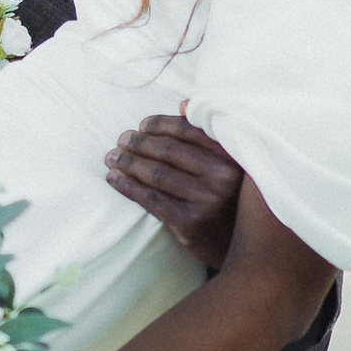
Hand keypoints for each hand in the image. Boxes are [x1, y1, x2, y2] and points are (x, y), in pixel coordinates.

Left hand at [103, 113, 245, 269]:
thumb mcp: (227, 165)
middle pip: (169, 151)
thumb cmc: (227, 198)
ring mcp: (207, 201)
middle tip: (121, 140)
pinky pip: (151, 199)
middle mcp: (223, 177)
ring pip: (157, 174)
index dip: (160, 124)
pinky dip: (128, 186)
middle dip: (139, 143)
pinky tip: (114, 179)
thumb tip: (182, 104)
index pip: (188, 130)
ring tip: (112, 157)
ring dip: (128, 162)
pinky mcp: (191, 223)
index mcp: (231, 156)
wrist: (238, 247)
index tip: (142, 125)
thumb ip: (207, 136)